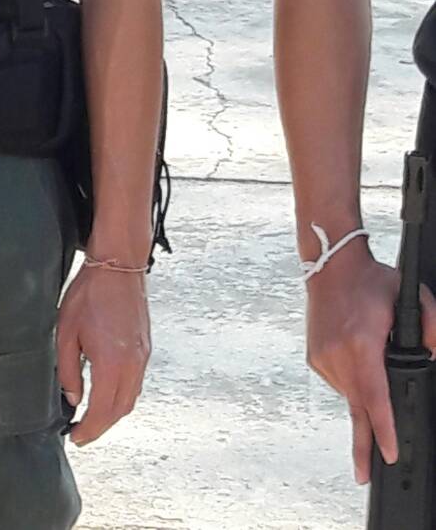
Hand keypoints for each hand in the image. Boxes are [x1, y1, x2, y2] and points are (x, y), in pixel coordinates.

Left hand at [57, 264, 150, 446]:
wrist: (118, 266)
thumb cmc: (90, 292)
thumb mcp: (66, 331)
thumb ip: (67, 369)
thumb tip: (73, 397)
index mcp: (111, 362)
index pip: (102, 410)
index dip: (89, 429)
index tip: (76, 437)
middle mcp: (132, 364)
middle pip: (120, 410)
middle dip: (101, 426)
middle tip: (82, 432)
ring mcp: (142, 356)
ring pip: (131, 398)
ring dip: (113, 413)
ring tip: (93, 416)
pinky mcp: (145, 348)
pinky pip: (136, 383)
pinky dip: (122, 396)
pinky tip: (108, 392)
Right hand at [305, 241, 435, 483]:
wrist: (330, 264)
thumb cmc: (369, 279)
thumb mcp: (410, 297)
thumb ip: (432, 327)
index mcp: (361, 343)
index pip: (375, 397)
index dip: (384, 429)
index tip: (388, 454)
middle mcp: (337, 354)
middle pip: (357, 409)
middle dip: (364, 443)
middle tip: (365, 473)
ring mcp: (322, 357)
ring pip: (349, 395)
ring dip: (364, 396)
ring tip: (369, 361)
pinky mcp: (314, 357)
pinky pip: (339, 383)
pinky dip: (352, 381)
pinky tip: (356, 359)